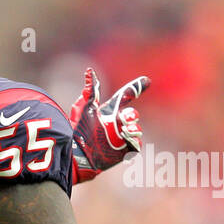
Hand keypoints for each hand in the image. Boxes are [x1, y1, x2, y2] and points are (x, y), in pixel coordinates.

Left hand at [68, 68, 148, 182]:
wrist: (77, 153)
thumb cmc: (78, 131)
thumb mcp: (84, 109)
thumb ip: (90, 91)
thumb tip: (90, 71)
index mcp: (108, 112)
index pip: (124, 97)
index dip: (135, 88)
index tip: (145, 81)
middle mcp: (115, 123)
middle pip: (132, 114)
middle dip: (131, 114)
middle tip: (123, 117)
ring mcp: (120, 137)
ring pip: (136, 128)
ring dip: (133, 127)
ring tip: (124, 129)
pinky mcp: (123, 150)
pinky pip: (136, 143)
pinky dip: (134, 139)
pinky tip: (125, 136)